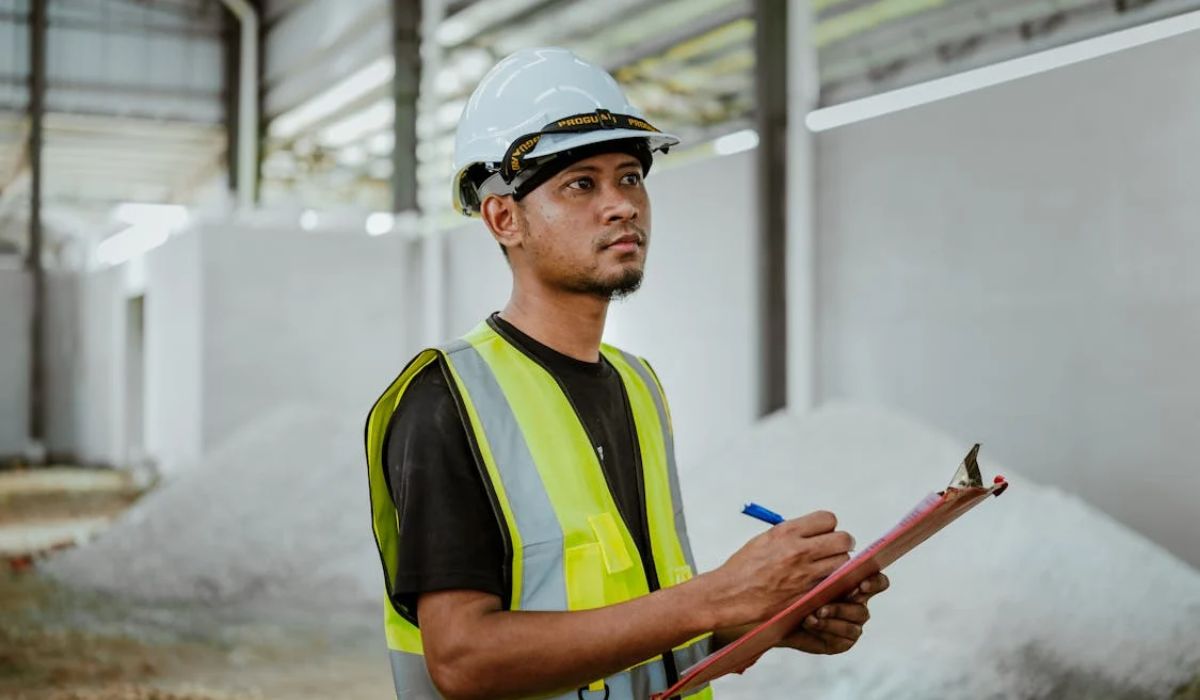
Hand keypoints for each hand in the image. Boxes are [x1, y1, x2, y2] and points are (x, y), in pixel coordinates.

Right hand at [700, 511, 854, 628]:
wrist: (731, 594)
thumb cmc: (743, 569)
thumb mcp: (765, 539)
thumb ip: (791, 534)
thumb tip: (812, 532)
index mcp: (787, 532)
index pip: (828, 519)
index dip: (828, 527)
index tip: (825, 533)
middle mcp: (799, 550)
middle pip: (843, 540)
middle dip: (841, 544)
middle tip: (834, 549)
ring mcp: (806, 574)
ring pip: (843, 563)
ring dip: (838, 564)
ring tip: (827, 568)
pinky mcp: (807, 594)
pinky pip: (833, 583)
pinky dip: (831, 583)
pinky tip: (822, 583)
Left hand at [778, 573, 889, 654]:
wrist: (779, 614)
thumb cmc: (796, 588)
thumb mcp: (809, 574)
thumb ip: (824, 568)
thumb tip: (831, 559)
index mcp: (855, 585)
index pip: (877, 582)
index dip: (875, 583)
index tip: (862, 584)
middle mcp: (857, 606)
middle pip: (864, 608)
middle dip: (843, 608)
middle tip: (823, 607)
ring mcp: (851, 625)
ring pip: (852, 625)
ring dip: (831, 619)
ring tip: (812, 615)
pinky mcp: (842, 642)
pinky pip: (840, 638)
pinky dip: (825, 630)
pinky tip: (810, 623)